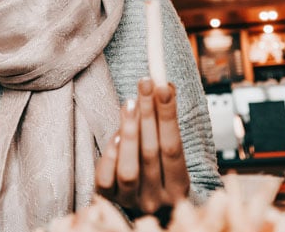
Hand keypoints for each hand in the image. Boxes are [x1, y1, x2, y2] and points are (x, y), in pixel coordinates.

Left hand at [95, 78, 189, 215]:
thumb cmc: (155, 169)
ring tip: (130, 103)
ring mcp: (131, 202)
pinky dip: (111, 155)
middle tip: (145, 83)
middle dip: (148, 114)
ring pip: (129, 169)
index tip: (163, 87)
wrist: (139, 200)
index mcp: (178, 187)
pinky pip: (106, 179)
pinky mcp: (108, 200)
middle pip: (152, 154)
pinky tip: (115, 134)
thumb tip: (163, 84)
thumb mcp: (166, 150)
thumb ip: (165, 122)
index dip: (168, 116)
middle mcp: (157, 199)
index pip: (174, 148)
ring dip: (129, 131)